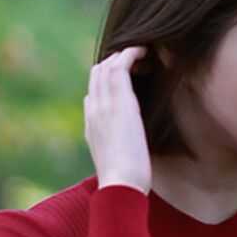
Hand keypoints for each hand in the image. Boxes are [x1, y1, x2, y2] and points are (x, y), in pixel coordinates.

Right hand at [86, 45, 151, 193]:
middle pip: (97, 73)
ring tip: (144, 51)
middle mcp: (93, 110)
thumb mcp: (117, 161)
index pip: (93, 91)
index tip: (129, 75)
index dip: (107, 78)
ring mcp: (104, 104)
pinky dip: (131, 53)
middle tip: (139, 59)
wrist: (120, 186)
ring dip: (125, 54)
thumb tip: (122, 140)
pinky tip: (145, 51)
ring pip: (107, 65)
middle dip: (115, 61)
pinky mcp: (121, 101)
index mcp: (91, 124)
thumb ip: (117, 146)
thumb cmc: (125, 181)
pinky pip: (120, 66)